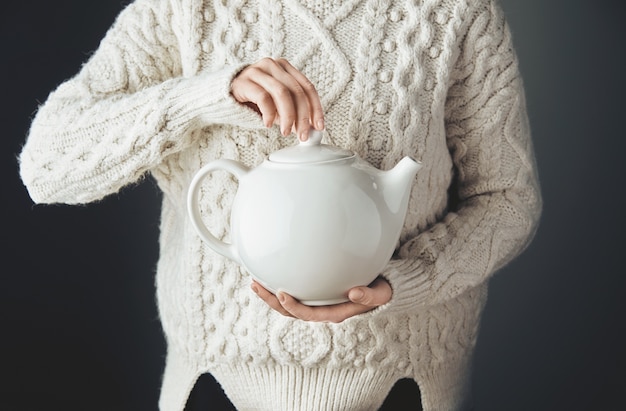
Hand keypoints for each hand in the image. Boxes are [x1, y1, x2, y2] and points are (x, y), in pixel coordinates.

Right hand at [231, 58, 324, 141]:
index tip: (319, 126)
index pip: (307, 87)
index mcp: (285, 68)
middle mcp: (272, 65)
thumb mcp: (276, 105)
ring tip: (286, 132)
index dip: (316, 108)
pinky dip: (269, 114)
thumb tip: (310, 128)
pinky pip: (263, 98)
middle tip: (302, 134)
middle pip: (296, 91)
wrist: (223, 96)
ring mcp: (257, 71)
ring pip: (282, 93)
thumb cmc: (252, 100)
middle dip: (303, 116)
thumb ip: (292, 112)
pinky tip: (268, 124)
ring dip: (287, 117)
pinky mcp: (243, 81)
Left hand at [251, 277, 391, 322]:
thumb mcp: (381, 293)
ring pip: (289, 304)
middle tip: (256, 285)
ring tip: (255, 282)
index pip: (310, 314)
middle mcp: (324, 309)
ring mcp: (318, 302)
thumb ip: (370, 295)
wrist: (384, 287)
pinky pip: (295, 294)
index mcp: (336, 312)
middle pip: (292, 311)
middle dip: (272, 301)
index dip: (294, 307)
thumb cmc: (381, 290)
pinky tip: (270, 276)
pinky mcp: (316, 293)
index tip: (282, 294)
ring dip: (271, 295)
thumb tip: (354, 293)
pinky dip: (280, 288)